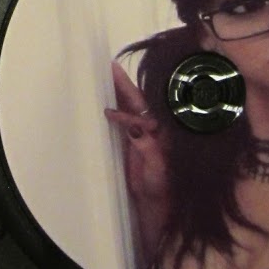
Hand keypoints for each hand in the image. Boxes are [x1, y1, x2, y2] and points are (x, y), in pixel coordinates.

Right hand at [105, 61, 167, 209]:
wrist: (156, 201)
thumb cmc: (160, 187)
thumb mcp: (157, 170)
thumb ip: (148, 149)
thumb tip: (136, 128)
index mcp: (162, 131)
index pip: (143, 113)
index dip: (127, 113)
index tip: (109, 114)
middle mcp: (154, 126)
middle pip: (138, 100)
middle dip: (124, 84)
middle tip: (110, 67)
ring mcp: (143, 130)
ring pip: (130, 104)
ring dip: (118, 89)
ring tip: (106, 73)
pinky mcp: (133, 136)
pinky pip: (124, 115)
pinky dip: (115, 103)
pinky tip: (106, 94)